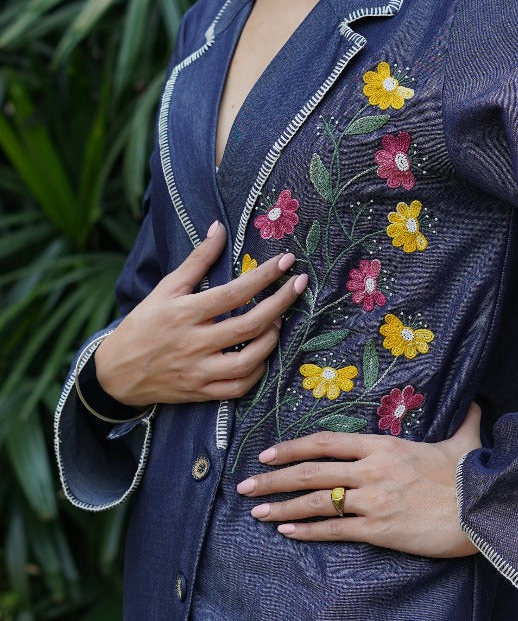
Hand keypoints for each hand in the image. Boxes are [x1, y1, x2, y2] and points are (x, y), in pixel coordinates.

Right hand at [94, 221, 307, 405]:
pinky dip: (257, 372)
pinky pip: (238, 387)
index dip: (263, 277)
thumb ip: (196, 260)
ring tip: (280, 322)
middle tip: (299, 286)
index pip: (232, 293)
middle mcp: (192, 343)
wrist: (116, 372)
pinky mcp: (200, 392)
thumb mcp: (165, 288)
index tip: (286, 262)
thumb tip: (220, 228)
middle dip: (280, 304)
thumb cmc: (143, 324)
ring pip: (247, 361)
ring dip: (271, 340)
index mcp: (183, 313)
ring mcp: (198, 371)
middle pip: (247, 326)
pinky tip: (264, 355)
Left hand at [236, 403, 481, 558]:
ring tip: (255, 511)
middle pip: (310, 472)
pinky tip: (285, 531)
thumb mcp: (464, 439)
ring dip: (280, 506)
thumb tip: (477, 403)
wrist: (483, 511)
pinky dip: (306, 531)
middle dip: (272, 478)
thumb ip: (464, 418)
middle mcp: (370, 470)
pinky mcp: (378, 530)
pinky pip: (333, 530)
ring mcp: (372, 501)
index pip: (325, 442)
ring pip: (315, 502)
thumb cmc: (471, 475)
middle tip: (244, 485)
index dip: (291, 447)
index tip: (267, 452)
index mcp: (383, 446)